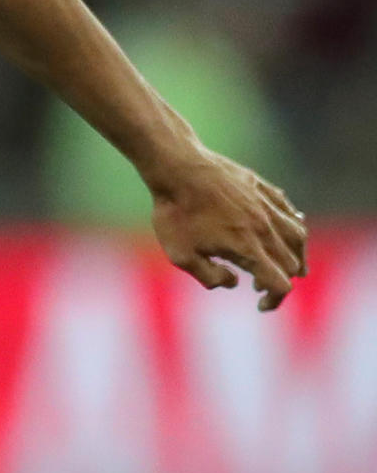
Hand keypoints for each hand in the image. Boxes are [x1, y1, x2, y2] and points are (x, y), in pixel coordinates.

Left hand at [150, 147, 306, 311]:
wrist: (177, 167)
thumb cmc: (175, 213)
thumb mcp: (181, 255)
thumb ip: (209, 277)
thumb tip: (234, 282)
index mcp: (248, 249)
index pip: (280, 284)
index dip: (275, 300)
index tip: (260, 305)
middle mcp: (265, 229)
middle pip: (291, 263)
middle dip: (281, 279)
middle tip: (258, 283)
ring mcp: (266, 206)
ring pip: (298, 237)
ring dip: (296, 255)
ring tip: (289, 264)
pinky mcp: (262, 188)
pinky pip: (289, 211)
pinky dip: (294, 226)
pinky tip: (287, 229)